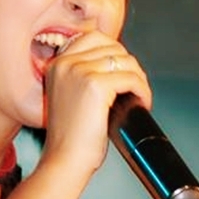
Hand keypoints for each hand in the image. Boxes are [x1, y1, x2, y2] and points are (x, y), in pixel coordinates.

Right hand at [42, 31, 151, 176]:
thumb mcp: (69, 97)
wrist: (64, 160)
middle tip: (133, 89)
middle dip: (129, 66)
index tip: (123, 73)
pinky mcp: (95, 85)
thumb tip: (117, 63)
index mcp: (57, 64)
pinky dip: (142, 90)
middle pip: (113, 47)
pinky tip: (141, 103)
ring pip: (125, 61)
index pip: (94, 38)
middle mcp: (65, 63)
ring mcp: (79, 72)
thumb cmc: (69, 138)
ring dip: (138, 78)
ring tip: (138, 97)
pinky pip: (131, 78)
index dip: (115, 53)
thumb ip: (84, 76)